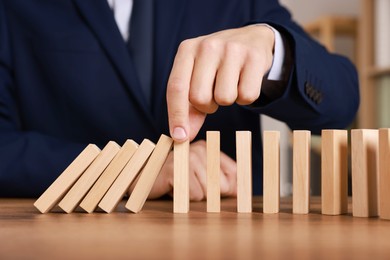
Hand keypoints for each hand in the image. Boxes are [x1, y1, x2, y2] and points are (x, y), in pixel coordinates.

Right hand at [147, 140, 236, 200]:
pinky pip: (192, 195)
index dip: (228, 188)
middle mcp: (198, 149)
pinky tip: (174, 188)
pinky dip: (184, 198)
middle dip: (209, 194)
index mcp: (207, 148)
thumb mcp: (202, 179)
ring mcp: (186, 157)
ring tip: (182, 187)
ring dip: (194, 196)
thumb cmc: (176, 180)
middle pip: (221, 185)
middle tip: (192, 188)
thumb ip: (222, 183)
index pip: (233, 172)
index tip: (221, 193)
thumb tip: (240, 191)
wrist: (144, 178)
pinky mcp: (174, 169)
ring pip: (206, 192)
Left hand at [166, 25, 274, 141]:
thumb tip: (183, 136)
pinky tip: (244, 82)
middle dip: (207, 106)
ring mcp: (232, 50)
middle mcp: (208, 46)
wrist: (251, 38)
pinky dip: (245, 97)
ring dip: (227, 101)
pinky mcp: (254, 57)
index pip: (176, 88)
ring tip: (229, 85)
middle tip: (214, 95)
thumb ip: (188, 106)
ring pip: (224, 99)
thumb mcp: (198, 77)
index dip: (177, 116)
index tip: (180, 137)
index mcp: (187, 50)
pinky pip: (247, 96)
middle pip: (199, 98)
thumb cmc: (218, 63)